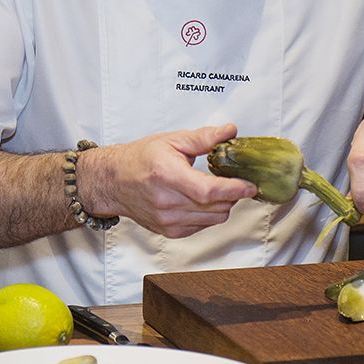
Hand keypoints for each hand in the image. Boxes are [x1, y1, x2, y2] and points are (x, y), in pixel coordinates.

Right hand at [78, 124, 258, 237]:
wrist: (113, 181)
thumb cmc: (139, 159)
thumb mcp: (172, 141)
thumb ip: (203, 138)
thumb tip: (229, 132)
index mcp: (168, 176)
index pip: (210, 191)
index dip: (235, 189)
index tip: (250, 185)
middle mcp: (167, 202)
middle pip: (216, 207)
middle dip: (232, 194)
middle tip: (234, 180)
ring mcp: (168, 221)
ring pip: (213, 219)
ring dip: (222, 205)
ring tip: (216, 189)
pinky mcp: (169, 231)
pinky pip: (202, 226)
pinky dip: (209, 214)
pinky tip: (201, 200)